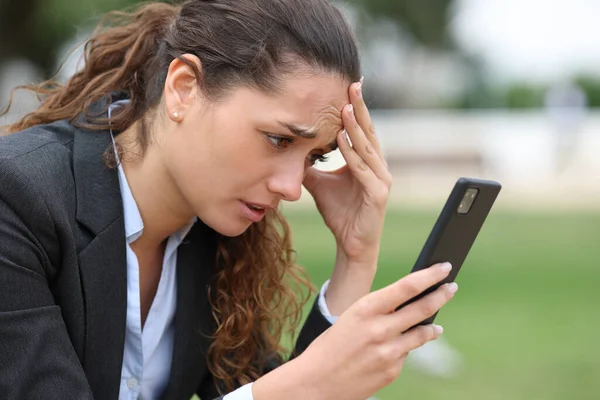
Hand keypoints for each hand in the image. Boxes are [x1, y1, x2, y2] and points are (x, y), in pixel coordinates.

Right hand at [252, 263, 456, 399]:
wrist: (315, 382)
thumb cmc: (329, 346)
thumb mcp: (351, 318)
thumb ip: (379, 311)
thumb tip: (409, 304)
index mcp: (366, 308)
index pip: (407, 286)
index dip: (431, 276)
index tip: (444, 268)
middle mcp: (380, 328)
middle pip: (423, 308)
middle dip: (442, 295)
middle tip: (452, 287)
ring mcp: (389, 351)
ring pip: (422, 333)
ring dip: (433, 326)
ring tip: (437, 324)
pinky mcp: (392, 370)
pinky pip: (407, 354)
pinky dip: (406, 349)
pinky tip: (400, 348)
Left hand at [303, 79, 390, 264]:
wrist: (351, 244)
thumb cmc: (340, 212)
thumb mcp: (319, 183)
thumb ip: (309, 165)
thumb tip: (290, 149)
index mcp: (367, 161)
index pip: (361, 130)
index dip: (355, 109)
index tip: (347, 86)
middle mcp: (378, 167)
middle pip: (367, 132)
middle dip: (359, 108)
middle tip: (353, 85)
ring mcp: (380, 180)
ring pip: (366, 149)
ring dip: (355, 128)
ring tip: (345, 108)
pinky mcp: (378, 194)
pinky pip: (363, 171)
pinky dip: (352, 155)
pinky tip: (343, 139)